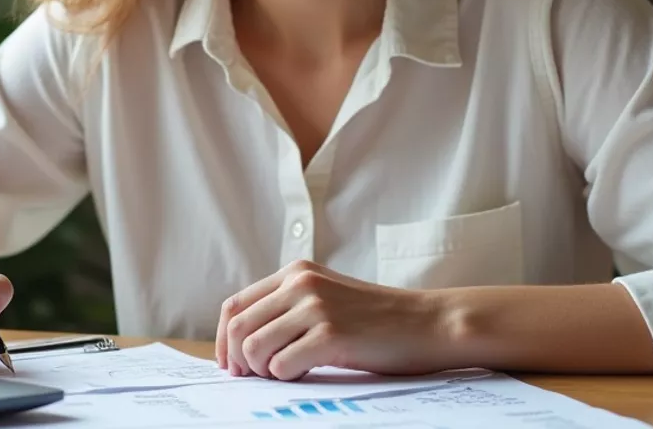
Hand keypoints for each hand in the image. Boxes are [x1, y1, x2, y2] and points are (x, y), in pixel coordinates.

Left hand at [215, 260, 451, 380]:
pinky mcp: (331, 334)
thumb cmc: (378, 320)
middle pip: (238, 328)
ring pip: (254, 348)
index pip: (234, 306)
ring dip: (264, 371)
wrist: (429, 323)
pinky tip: (309, 372)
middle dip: (239, 361)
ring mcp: (316, 307)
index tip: (231, 365)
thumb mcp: (327, 299)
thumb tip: (241, 346)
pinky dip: (287, 377)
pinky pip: (281, 366)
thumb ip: (288, 309)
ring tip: (288, 373)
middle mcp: (301, 283)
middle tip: (254, 379)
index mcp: (296, 272)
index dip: (224, 340)